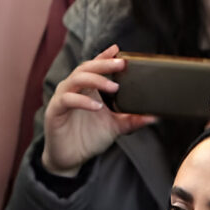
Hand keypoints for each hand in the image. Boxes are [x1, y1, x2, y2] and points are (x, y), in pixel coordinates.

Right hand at [39, 48, 154, 175]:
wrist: (70, 159)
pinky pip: (67, 100)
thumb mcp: (115, 126)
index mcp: (87, 88)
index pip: (95, 67)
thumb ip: (132, 119)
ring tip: (114, 86)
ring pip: (76, 79)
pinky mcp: (55, 111)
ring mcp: (63, 98)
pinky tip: (97, 106)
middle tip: (120, 64)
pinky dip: (83, 101)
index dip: (104, 57)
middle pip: (86, 68)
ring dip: (96, 80)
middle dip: (104, 64)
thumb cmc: (89, 138)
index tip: (118, 50)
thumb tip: (154, 117)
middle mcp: (74, 89)